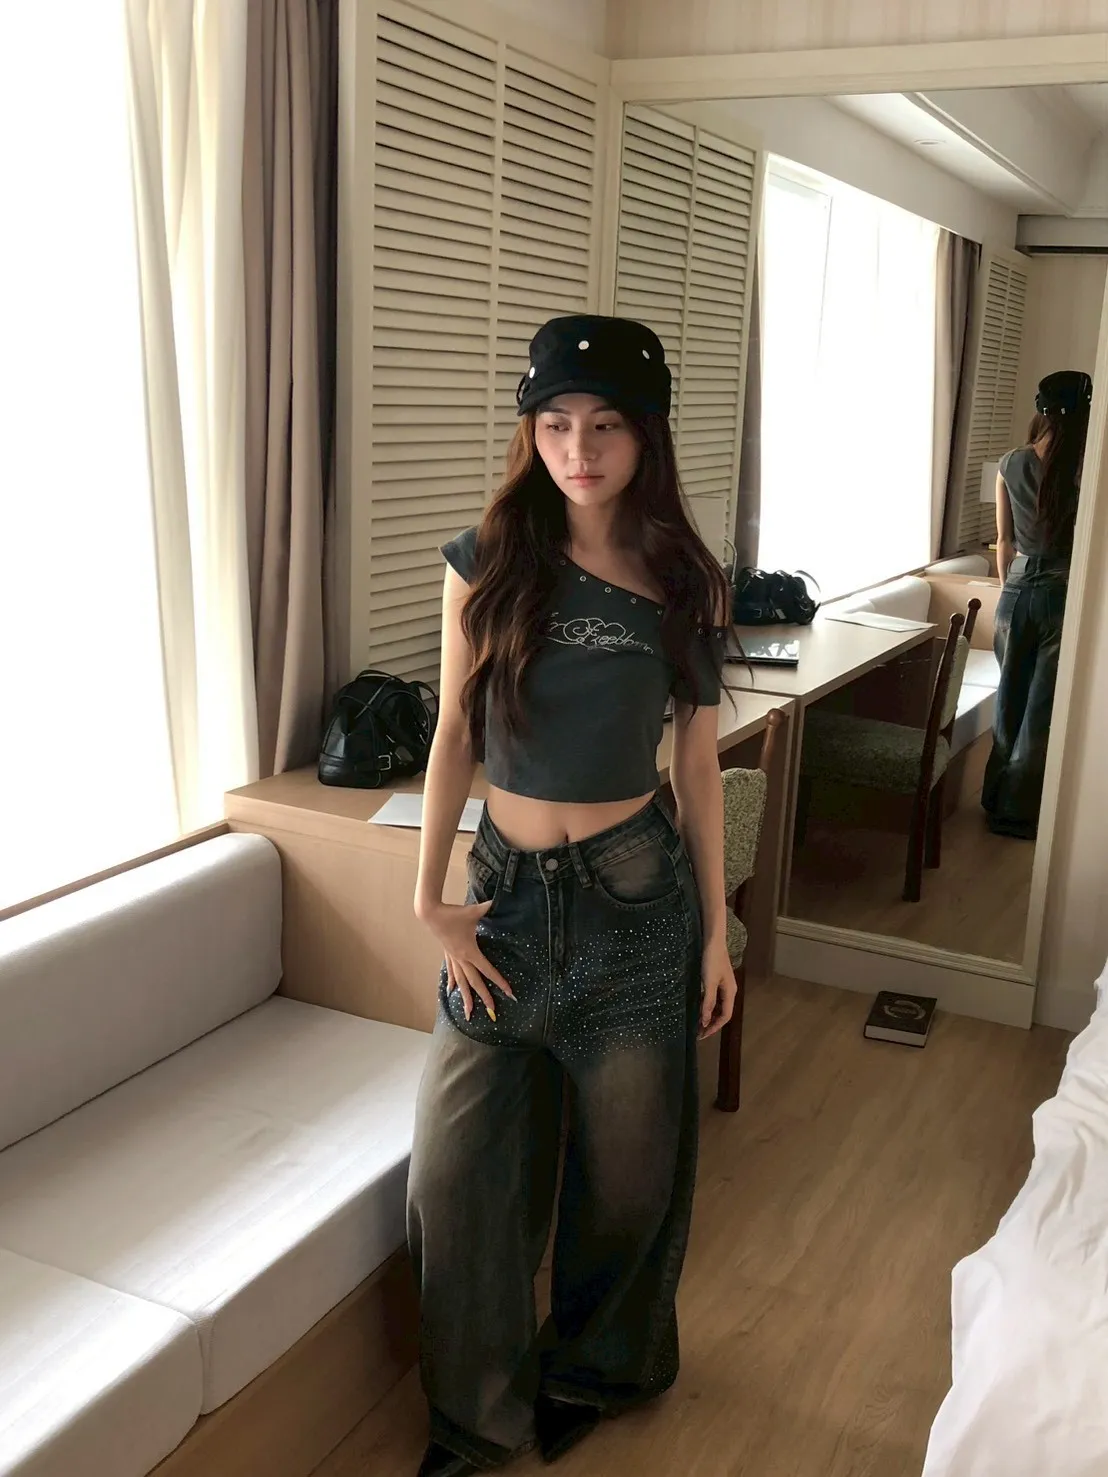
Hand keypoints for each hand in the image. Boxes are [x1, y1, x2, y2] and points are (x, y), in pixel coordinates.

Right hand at [419, 900, 514, 1022]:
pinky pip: (452, 972)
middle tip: (492, 1012)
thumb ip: (486, 908)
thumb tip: (495, 901)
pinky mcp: (448, 954)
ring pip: (462, 982)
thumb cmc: (453, 914)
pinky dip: (454, 982)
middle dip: (484, 998)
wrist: (431, 914)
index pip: (488, 970)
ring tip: (469, 1013)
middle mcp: (462, 959)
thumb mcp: (473, 911)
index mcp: (470, 952)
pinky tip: (452, 991)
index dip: (499, 982)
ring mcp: (453, 958)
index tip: (509, 993)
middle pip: (475, 983)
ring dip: (466, 998)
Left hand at [698, 935, 736, 1039]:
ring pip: (718, 1006)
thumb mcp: (709, 983)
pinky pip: (714, 998)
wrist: (713, 941)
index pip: (725, 1016)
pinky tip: (698, 1007)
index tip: (702, 1035)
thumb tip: (706, 1021)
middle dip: (712, 1024)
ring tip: (697, 1023)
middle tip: (698, 1032)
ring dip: (709, 1015)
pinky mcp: (717, 980)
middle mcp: (729, 991)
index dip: (715, 1027)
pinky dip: (707, 1005)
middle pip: (722, 1013)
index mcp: (730, 993)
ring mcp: (723, 985)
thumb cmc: (712, 960)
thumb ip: (708, 1002)